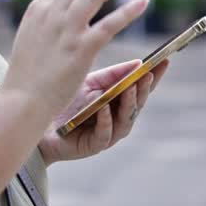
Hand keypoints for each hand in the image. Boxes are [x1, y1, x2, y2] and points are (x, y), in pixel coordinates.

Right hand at [1, 0, 149, 123]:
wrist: (22, 101)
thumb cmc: (27, 75)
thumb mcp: (29, 37)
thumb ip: (45, 20)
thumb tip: (61, 9)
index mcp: (38, 9)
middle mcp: (51, 14)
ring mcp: (67, 30)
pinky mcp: (82, 49)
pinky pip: (111, 23)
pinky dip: (129, 9)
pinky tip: (143, 2)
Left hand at [38, 58, 169, 164]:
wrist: (40, 122)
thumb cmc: (67, 102)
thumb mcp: (91, 83)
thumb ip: (113, 75)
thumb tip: (138, 63)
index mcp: (119, 101)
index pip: (142, 88)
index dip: (154, 76)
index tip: (165, 61)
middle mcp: (118, 118)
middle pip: (137, 104)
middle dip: (144, 89)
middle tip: (148, 75)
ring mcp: (108, 133)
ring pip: (125, 121)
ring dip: (129, 103)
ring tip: (131, 88)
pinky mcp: (93, 145)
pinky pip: (104, 134)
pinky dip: (105, 121)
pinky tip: (104, 108)